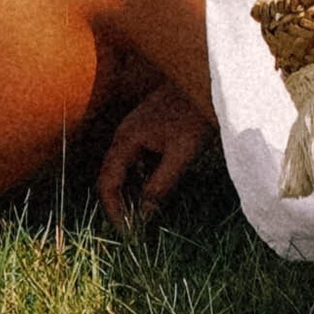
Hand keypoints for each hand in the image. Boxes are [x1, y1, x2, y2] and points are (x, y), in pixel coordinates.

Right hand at [97, 83, 213, 229]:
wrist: (206, 80)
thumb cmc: (195, 115)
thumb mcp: (181, 154)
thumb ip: (160, 185)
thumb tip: (143, 215)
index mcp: (126, 139)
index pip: (107, 184)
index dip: (114, 211)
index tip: (127, 232)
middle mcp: (124, 134)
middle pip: (111, 177)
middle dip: (120, 204)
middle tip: (134, 229)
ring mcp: (134, 130)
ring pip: (124, 169)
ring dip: (131, 192)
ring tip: (145, 215)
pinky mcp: (146, 129)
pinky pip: (135, 159)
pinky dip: (140, 178)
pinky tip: (155, 190)